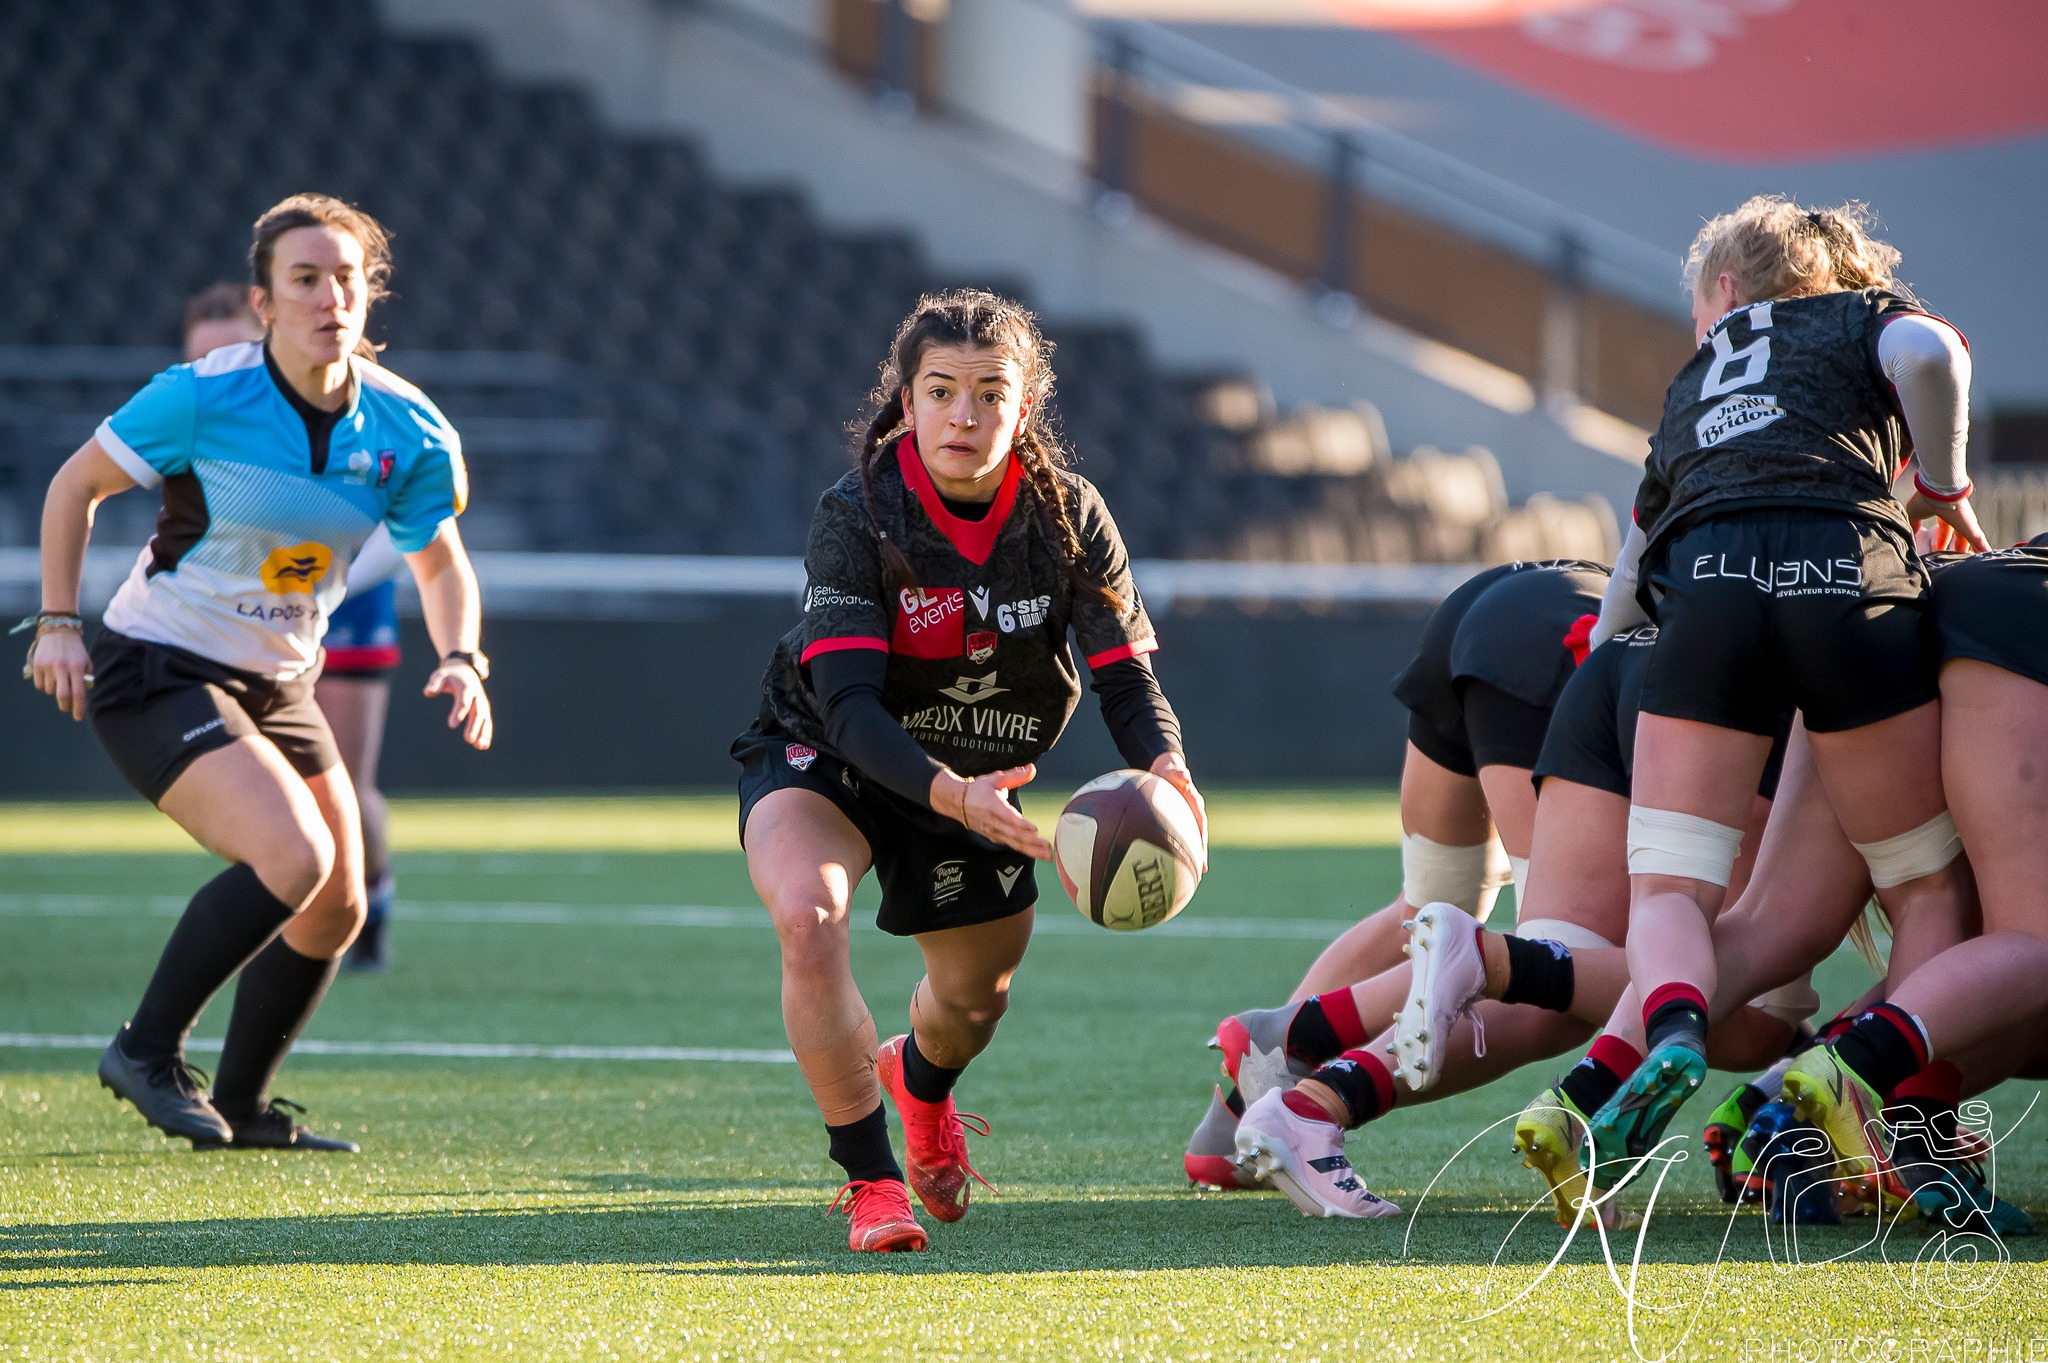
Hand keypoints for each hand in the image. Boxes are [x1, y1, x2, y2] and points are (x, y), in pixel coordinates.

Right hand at [30, 628, 91, 720]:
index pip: (78, 693)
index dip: (78, 708)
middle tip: (67, 709)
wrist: (59, 630)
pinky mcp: (37, 665)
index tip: (78, 717)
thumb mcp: (86, 662)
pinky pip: (40, 685)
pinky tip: (50, 676)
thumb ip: (86, 678)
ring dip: (55, 691)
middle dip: (65, 706)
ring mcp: (48, 666)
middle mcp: (62, 667)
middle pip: (62, 696)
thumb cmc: (75, 649)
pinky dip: (45, 685)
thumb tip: (82, 697)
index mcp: (77, 667)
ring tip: (59, 680)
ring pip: (50, 691)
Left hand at [424, 659, 492, 749]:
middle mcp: (477, 696)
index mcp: (466, 687)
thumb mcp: (440, 674)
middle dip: (474, 726)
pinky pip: (486, 721)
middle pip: (477, 712)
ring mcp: (482, 702)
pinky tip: (482, 746)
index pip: (464, 702)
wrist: (465, 670)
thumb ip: (434, 683)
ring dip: (483, 732)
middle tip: (467, 739)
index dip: (458, 713)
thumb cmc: (450, 675)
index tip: (451, 725)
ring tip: (480, 746)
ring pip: (485, 718)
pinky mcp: (484, 708)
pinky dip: (486, 733)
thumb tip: (427, 693)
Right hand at [931, 763, 1052, 860]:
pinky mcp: (994, 837)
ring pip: (1014, 843)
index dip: (1021, 824)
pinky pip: (1011, 845)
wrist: (957, 802)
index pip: (1008, 817)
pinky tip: (1037, 853)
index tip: (1035, 829)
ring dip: (1032, 850)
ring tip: (1047, 855)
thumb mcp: (995, 779)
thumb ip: (1015, 776)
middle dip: (1032, 843)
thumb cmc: (977, 790)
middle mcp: (993, 822)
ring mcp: (993, 832)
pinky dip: (1024, 850)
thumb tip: (1031, 768)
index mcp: (993, 806)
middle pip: (1014, 835)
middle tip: (1048, 847)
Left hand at [1149, 750, 1207, 871]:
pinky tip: (1151, 861)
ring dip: (1182, 857)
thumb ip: (1178, 775)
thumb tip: (1184, 778)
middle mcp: (1190, 815)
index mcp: (1194, 805)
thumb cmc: (1169, 768)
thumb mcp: (1172, 769)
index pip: (1200, 826)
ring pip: (1183, 841)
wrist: (1164, 766)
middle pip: (1195, 839)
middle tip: (1197, 876)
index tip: (1202, 861)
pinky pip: (1167, 835)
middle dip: (1196, 857)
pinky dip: (1161, 848)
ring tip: (1180, 875)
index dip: (1201, 845)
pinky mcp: (1169, 820)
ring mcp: (1181, 819)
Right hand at [1905, 489, 1988, 553]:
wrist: (1936, 492)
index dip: (1941, 540)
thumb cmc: (1925, 499)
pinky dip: (1983, 549)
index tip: (1938, 549)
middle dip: (1957, 547)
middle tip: (1957, 558)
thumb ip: (1914, 523)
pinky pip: (1979, 541)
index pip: (1945, 529)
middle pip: (1959, 536)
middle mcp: (1956, 517)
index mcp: (1943, 513)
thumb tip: (1911, 530)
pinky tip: (1987, 555)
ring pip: (1971, 539)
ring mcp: (1965, 522)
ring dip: (1972, 550)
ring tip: (1973, 560)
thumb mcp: (1914, 513)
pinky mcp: (1970, 527)